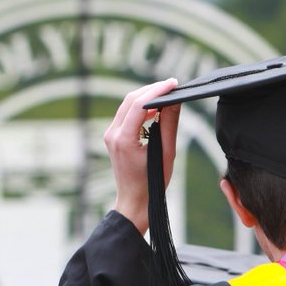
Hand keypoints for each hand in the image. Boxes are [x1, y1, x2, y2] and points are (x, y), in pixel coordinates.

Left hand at [103, 79, 180, 234]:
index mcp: (123, 139)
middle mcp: (112, 134)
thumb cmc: (152, 182)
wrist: (134, 202)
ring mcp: (110, 135)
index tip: (174, 84)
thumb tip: (175, 100)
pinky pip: (126, 115)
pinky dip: (141, 108)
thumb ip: (169, 124)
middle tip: (172, 85)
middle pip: (131, 100)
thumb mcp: (166, 152)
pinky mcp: (112, 137)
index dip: (158, 91)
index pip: (139, 104)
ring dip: (146, 97)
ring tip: (167, 94)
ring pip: (127, 105)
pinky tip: (156, 108)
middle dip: (152, 89)